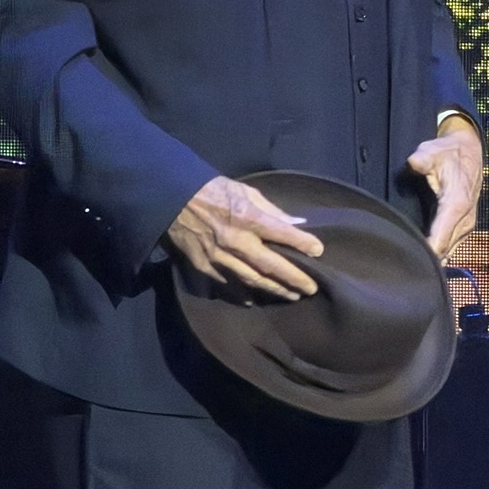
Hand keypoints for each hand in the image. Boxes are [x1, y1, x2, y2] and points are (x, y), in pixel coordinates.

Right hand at [166, 175, 324, 300]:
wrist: (170, 199)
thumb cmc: (211, 190)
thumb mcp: (244, 191)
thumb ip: (270, 210)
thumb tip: (294, 224)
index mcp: (246, 216)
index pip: (282, 233)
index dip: (302, 244)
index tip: (318, 251)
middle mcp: (235, 240)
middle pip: (271, 266)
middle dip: (294, 278)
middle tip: (311, 288)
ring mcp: (219, 257)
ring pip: (252, 280)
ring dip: (275, 290)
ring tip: (292, 295)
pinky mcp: (204, 267)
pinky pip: (228, 284)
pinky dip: (243, 293)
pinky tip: (255, 298)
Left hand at [409, 115, 483, 259]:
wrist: (468, 152)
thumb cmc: (448, 154)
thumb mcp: (433, 151)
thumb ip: (422, 159)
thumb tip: (413, 162)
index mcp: (456, 205)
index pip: (440, 240)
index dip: (425, 253)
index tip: (408, 261)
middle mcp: (465, 221)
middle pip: (442, 251)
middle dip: (424, 259)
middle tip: (399, 264)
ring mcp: (466, 226)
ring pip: (447, 252)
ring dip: (431, 257)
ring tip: (407, 261)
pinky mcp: (463, 228)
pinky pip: (449, 246)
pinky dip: (437, 251)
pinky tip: (421, 253)